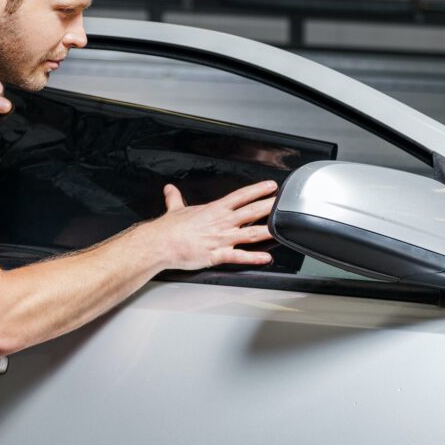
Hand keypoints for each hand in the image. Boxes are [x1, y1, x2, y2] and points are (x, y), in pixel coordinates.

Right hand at [149, 180, 278, 270]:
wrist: (160, 243)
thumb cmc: (168, 228)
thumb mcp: (174, 209)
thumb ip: (175, 199)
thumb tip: (170, 190)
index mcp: (214, 210)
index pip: (241, 196)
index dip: (258, 190)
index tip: (271, 186)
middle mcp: (221, 222)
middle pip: (251, 211)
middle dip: (270, 206)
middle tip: (284, 203)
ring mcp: (221, 238)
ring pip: (250, 233)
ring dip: (268, 230)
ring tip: (283, 229)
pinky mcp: (217, 254)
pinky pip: (239, 256)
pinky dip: (253, 258)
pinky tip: (266, 258)